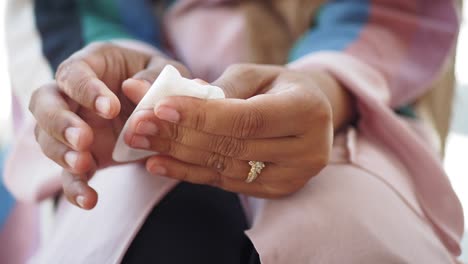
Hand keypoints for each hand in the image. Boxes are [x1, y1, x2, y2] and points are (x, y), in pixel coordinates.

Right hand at [29, 42, 189, 208]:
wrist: (156, 102)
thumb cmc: (156, 79)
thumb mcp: (164, 72)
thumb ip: (154, 76)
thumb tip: (136, 87)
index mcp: (91, 65)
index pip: (73, 73)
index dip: (85, 90)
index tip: (111, 108)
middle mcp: (72, 94)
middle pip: (44, 103)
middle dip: (59, 123)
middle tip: (84, 138)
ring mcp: (73, 125)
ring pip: (46, 138)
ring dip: (61, 153)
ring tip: (83, 164)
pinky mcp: (82, 154)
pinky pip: (68, 174)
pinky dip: (74, 188)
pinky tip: (89, 200)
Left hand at [124, 64, 354, 197]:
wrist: (310, 114)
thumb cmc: (279, 87)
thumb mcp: (256, 75)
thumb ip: (219, 88)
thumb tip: (170, 98)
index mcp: (307, 111)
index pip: (246, 118)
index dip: (201, 116)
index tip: (160, 107)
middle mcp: (306, 150)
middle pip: (232, 146)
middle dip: (179, 136)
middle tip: (139, 125)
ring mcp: (292, 177)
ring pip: (225, 169)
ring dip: (178, 156)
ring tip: (142, 142)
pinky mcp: (276, 191)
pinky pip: (226, 184)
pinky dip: (189, 173)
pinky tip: (159, 164)